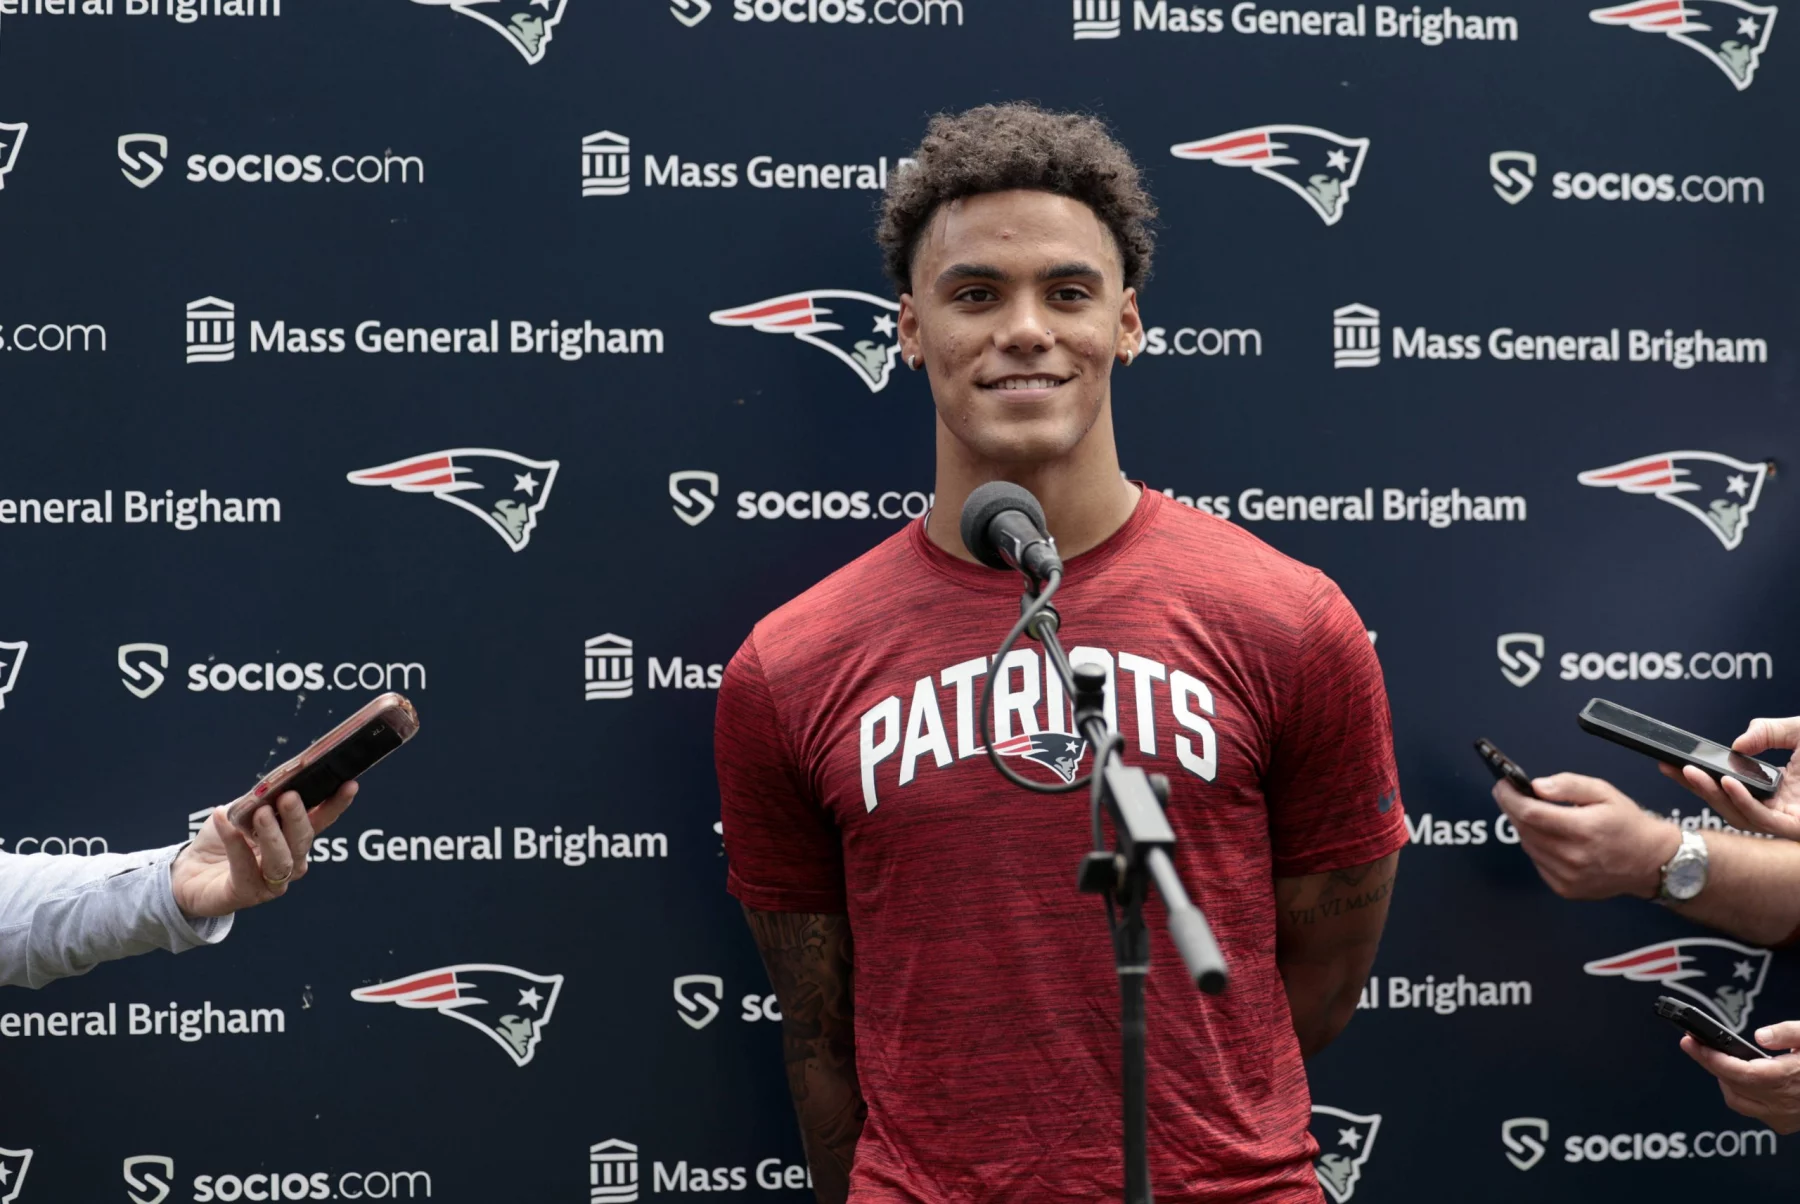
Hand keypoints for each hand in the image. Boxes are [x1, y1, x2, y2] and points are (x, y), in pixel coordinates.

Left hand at [170, 783, 357, 918]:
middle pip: (303, 842)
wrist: (188, 871)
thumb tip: (275, 782)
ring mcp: (269, 883)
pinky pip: (244, 870)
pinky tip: (225, 821)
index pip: (321, 821)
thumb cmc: (221, 841)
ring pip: (281, 861)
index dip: (336, 805)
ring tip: (261, 813)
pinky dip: (235, 844)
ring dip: (273, 836)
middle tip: (288, 797)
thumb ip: (259, 800)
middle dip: (298, 819)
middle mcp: (288, 862)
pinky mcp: (244, 894)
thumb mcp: (242, 812)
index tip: (348, 784)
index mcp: (293, 839)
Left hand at [1492, 773, 1680, 899]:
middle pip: (1524, 829)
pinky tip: (1549, 837)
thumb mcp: (1604, 792)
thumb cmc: (1628, 824)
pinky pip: (1538, 863)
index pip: (1531, 813)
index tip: (1502, 785)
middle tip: (1511, 794)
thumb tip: (1537, 786)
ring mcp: (1569, 876)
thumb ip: (1568, 785)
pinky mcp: (1566, 889)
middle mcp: (1574, 856)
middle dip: (1512, 808)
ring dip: (1525, 828)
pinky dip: (1537, 847)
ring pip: (1528, 846)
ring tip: (1534, 814)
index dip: (1510, 797)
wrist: (1651, 861)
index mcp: (1584, 829)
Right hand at [1661, 715, 1799, 839]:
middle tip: (1671, 767)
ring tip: (1692, 773)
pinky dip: (1739, 801)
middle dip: (1694, 786)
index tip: (1676, 764)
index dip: (1700, 777)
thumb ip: (1768, 731)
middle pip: (1724, 802)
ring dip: (1710, 794)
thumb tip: (1738, 746)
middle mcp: (1777, 807)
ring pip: (1736, 814)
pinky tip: (1727, 783)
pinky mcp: (1794, 828)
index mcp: (1775, 789)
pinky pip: (1759, 818)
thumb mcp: (1799, 732)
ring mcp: (1784, 820)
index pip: (1728, 787)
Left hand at [1681, 1024, 1799, 1132]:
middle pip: (1732, 1086)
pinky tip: (1739, 1078)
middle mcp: (1785, 1102)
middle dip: (1708, 1064)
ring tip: (1715, 1058)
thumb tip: (1760, 1036)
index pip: (1740, 1073)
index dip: (1712, 1059)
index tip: (1691, 1043)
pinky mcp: (1785, 1124)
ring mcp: (1784, 1116)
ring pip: (1738, 1103)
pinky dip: (1739, 1094)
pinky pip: (1752, 1112)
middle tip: (1693, 1044)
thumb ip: (1787, 1033)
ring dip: (1722, 1080)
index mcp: (1789, 1078)